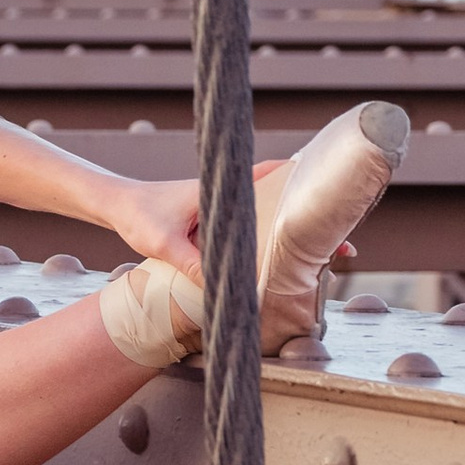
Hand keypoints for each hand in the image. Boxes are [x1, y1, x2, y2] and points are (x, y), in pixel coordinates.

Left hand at [100, 161, 355, 278]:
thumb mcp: (163, 242)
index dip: (307, 184)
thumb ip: (189, 263)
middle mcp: (232, 195)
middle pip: (285, 204)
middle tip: (346, 248)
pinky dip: (277, 246)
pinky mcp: (221, 224)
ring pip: (274, 221)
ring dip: (299, 238)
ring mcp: (229, 210)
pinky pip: (258, 233)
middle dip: (315, 224)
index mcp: (223, 188)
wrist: (118, 205)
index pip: (275, 175)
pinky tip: (291, 267)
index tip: (336, 198)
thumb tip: (219, 289)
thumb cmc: (139, 215)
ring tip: (332, 261)